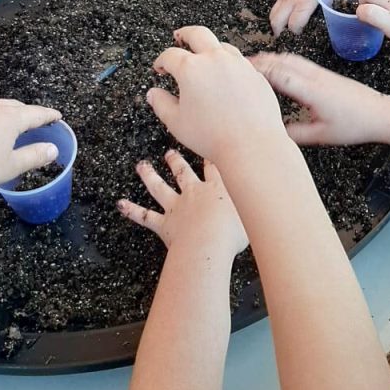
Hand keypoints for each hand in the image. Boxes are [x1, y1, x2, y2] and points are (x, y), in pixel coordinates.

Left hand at [0, 98, 61, 192]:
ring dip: (0, 113)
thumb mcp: (11, 167)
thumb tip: (53, 149)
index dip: (49, 115)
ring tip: (2, 124)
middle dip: (25, 112)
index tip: (57, 115)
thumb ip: (35, 156)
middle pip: (14, 106)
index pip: (36, 113)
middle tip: (32, 121)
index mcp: (10, 118)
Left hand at [118, 150, 247, 255]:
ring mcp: (177, 207)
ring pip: (160, 188)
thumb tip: (269, 202)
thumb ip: (257, 207)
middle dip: (176, 161)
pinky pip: (145, 216)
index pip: (213, 168)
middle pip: (183, 172)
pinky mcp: (165, 224)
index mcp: (218, 189)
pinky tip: (120, 204)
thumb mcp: (254, 216)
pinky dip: (131, 210)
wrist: (210, 243)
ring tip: (141, 166)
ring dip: (149, 176)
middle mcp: (195, 193)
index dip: (209, 157)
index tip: (205, 146)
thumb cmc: (235, 233)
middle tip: (170, 152)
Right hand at [147, 25, 287, 167]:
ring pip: (221, 45)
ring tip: (204, 56)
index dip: (161, 60)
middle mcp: (215, 59)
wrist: (252, 145)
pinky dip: (228, 63)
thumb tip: (154, 93)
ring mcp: (238, 64)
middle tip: (179, 37)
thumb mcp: (176, 123)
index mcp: (191, 68)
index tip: (160, 67)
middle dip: (184, 34)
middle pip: (197, 33)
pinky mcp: (255, 74)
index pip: (170, 55)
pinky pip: (239, 61)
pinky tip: (226, 76)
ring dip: (209, 47)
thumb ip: (161, 104)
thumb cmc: (213, 137)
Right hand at [251, 51, 388, 146]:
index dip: (258, 71)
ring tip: (252, 64)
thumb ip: (296, 134)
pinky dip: (282, 60)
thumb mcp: (322, 135)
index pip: (279, 75)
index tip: (241, 72)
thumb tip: (274, 133)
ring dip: (270, 58)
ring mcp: (319, 72)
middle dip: (259, 61)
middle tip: (238, 65)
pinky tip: (276, 66)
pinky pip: (298, 61)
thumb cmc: (354, 125)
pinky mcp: (324, 73)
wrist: (379, 113)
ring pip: (290, 58)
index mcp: (311, 90)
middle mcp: (314, 76)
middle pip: (281, 61)